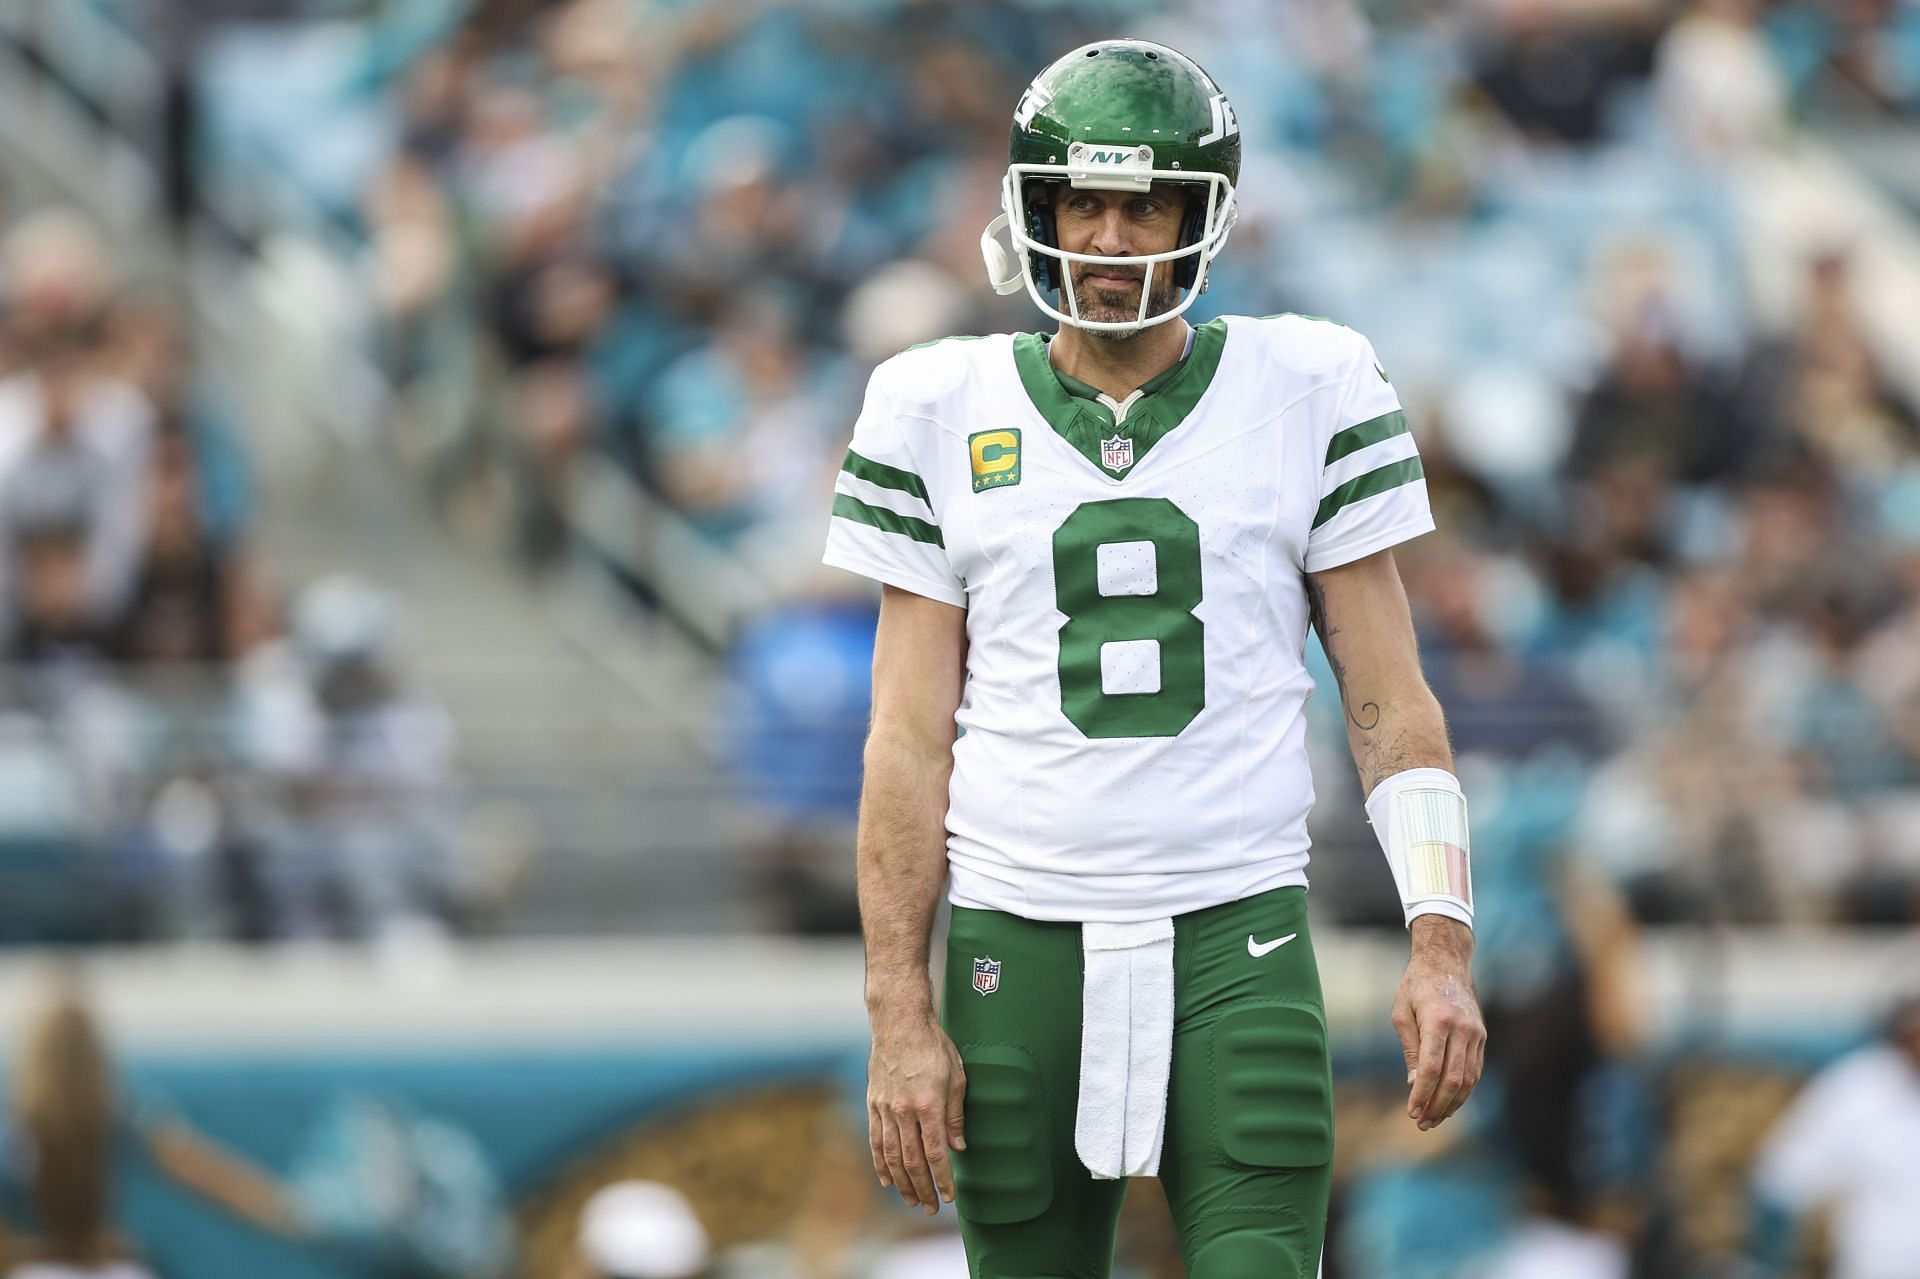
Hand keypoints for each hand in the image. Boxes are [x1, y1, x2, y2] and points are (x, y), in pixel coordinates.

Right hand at [867, 1008, 966, 1212]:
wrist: (899, 1023)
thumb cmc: (933, 1046)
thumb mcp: (956, 1076)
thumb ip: (955, 1115)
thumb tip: (958, 1147)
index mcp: (928, 1104)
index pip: (936, 1153)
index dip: (943, 1179)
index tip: (950, 1197)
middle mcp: (904, 1110)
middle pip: (912, 1161)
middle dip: (923, 1189)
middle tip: (930, 1208)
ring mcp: (885, 1108)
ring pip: (892, 1156)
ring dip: (902, 1183)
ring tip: (911, 1201)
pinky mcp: (873, 1104)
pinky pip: (876, 1141)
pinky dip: (880, 1164)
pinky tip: (887, 1180)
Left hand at [1391, 916, 1485, 1131]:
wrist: (1446, 962)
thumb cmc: (1416, 985)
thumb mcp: (1401, 1012)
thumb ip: (1410, 1048)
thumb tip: (1414, 1082)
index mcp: (1439, 1020)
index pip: (1433, 1068)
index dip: (1422, 1094)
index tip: (1411, 1111)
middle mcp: (1463, 1029)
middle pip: (1454, 1080)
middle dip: (1437, 1106)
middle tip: (1422, 1123)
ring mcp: (1476, 1034)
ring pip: (1468, 1080)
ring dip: (1452, 1103)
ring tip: (1434, 1119)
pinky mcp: (1482, 1037)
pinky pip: (1474, 1071)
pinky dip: (1463, 1091)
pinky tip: (1448, 1102)